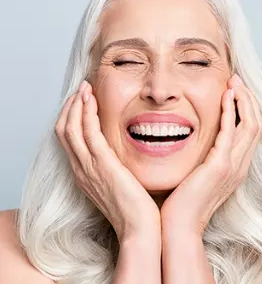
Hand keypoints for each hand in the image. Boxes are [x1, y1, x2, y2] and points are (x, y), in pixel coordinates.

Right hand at [55, 80, 160, 242]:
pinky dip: (86, 113)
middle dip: (71, 107)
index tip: (83, 101)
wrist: (139, 230)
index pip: (70, 140)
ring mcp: (88, 167)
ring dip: (76, 105)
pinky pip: (88, 133)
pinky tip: (91, 99)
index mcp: (85, 174)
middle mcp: (81, 169)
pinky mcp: (102, 165)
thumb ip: (115, 169)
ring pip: (71, 128)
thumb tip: (121, 155)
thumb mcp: (119, 185)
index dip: (72, 118)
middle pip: (64, 131)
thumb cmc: (135, 209)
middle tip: (81, 89)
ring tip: (84, 88)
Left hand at [160, 74, 261, 236]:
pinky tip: (225, 96)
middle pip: (256, 124)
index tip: (235, 91)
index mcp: (236, 167)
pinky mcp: (220, 166)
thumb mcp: (200, 176)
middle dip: (249, 99)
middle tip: (237, 80)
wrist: (180, 226)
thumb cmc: (184, 201)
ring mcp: (233, 166)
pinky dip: (230, 111)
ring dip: (243, 100)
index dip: (247, 109)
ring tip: (234, 82)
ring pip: (250, 125)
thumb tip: (199, 142)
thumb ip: (206, 159)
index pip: (251, 132)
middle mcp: (240, 165)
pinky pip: (230, 131)